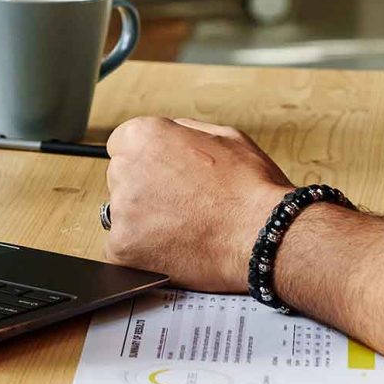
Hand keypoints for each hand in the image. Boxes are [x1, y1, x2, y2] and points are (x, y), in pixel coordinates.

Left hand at [101, 115, 296, 292]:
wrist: (262, 236)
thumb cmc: (250, 188)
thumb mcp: (225, 137)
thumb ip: (186, 130)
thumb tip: (170, 132)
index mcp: (143, 136)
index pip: (123, 145)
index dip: (148, 162)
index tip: (164, 177)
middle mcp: (125, 169)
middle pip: (121, 179)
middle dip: (145, 190)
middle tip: (181, 205)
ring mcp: (121, 211)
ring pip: (121, 215)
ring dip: (143, 223)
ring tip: (182, 229)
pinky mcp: (122, 248)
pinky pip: (123, 249)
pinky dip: (143, 253)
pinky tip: (173, 250)